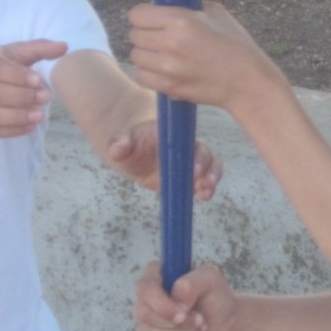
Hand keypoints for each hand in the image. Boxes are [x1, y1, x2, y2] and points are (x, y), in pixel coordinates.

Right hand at [0, 39, 66, 137]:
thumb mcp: (11, 53)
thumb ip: (38, 48)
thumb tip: (65, 46)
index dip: (17, 76)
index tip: (38, 80)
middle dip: (21, 97)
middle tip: (45, 97)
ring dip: (16, 117)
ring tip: (40, 116)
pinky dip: (10, 131)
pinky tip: (29, 127)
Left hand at [107, 123, 221, 200]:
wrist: (132, 147)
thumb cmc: (127, 141)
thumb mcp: (120, 141)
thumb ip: (120, 144)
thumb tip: (117, 151)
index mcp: (171, 133)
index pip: (186, 140)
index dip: (192, 154)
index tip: (192, 170)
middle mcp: (185, 144)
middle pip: (203, 152)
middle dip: (206, 167)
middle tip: (202, 182)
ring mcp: (189, 158)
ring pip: (209, 164)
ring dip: (212, 177)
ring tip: (206, 192)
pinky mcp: (188, 173)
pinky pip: (203, 178)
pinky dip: (206, 187)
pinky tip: (204, 197)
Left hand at [127, 1, 280, 110]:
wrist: (248, 82)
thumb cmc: (236, 45)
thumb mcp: (216, 15)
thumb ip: (188, 9)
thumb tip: (168, 6)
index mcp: (181, 20)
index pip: (137, 14)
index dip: (144, 15)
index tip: (152, 18)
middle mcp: (170, 43)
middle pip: (134, 35)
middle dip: (145, 34)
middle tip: (159, 36)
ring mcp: (168, 68)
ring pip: (135, 56)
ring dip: (146, 54)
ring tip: (162, 54)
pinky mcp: (169, 87)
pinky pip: (142, 76)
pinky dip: (149, 72)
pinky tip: (163, 69)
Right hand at [134, 261, 237, 330]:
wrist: (225, 324)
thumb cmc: (216, 297)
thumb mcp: (211, 279)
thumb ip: (193, 281)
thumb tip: (177, 298)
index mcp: (157, 275)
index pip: (144, 288)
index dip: (161, 304)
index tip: (183, 313)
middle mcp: (146, 298)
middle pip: (144, 314)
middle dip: (178, 323)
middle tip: (200, 320)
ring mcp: (146, 321)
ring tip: (199, 329)